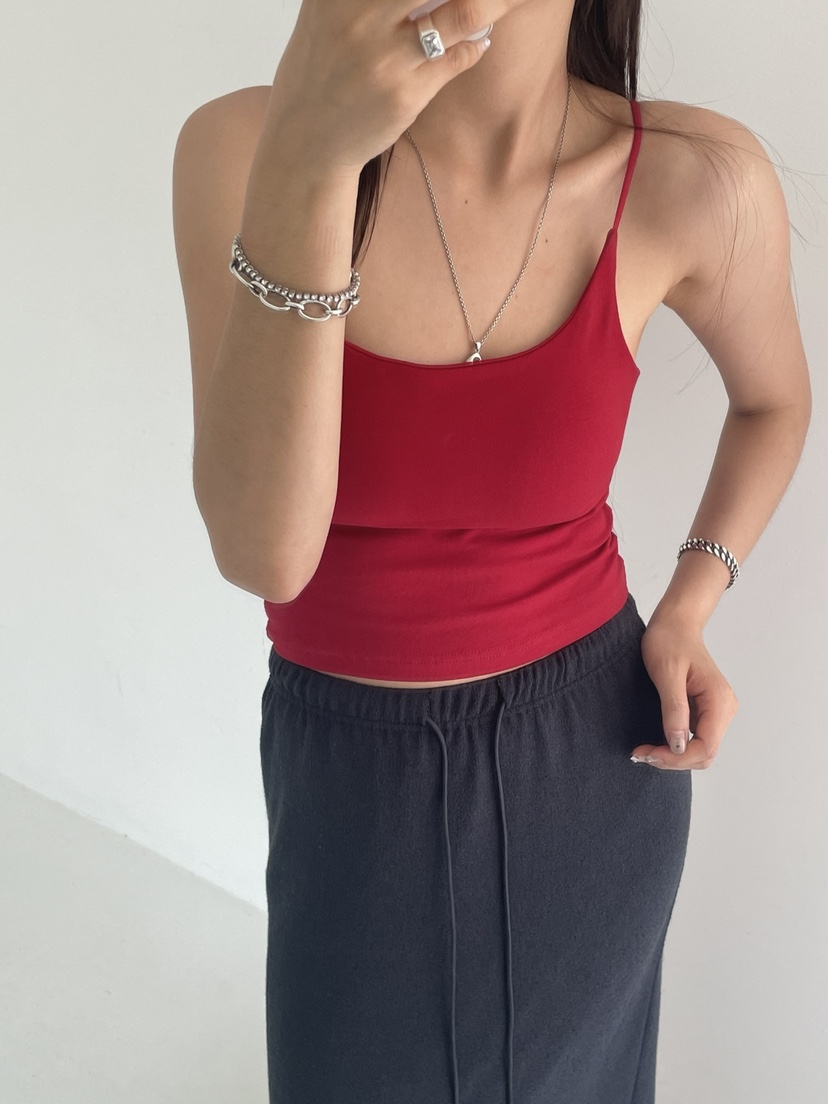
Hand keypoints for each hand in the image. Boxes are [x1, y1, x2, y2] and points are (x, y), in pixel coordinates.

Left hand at [631, 614, 739, 769]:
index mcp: (719, 700)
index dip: (676, 758)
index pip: (705, 748)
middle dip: (673, 760)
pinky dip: (675, 746)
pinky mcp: (705, 711)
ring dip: (673, 756)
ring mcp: (716, 711)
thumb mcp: (667, 673)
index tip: (647, 753)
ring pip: (700, 750)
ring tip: (645, 750)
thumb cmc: (669, 641)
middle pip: (705, 754)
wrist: (675, 623)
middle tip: (641, 754)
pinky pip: (694, 739)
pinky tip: (655, 742)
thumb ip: (674, 709)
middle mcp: (723, 709)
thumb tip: (678, 745)